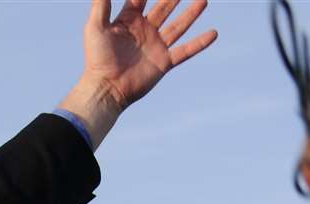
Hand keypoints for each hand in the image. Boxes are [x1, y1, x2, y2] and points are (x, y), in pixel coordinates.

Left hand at [60, 0, 217, 148]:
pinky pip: (186, 50)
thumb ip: (101, 4)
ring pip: (178, 25)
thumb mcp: (96, 27)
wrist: (107, 88)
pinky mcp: (164, 62)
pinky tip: (213, 33)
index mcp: (128, 20)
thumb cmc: (97, 58)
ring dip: (191, 13)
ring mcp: (156, 46)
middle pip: (164, 7)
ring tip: (203, 0)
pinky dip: (200, 43)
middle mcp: (145, 30)